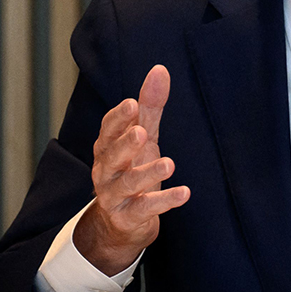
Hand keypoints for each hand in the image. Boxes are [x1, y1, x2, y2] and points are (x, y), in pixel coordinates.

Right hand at [73, 64, 190, 275]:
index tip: (132, 104)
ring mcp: (114, 196)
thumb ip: (150, 107)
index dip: (117, 119)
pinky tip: (184, 193)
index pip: (107, 131)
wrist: (122, 222)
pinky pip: (144, 209)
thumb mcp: (143, 137)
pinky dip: (163, 201)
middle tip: (141, 132)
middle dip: (125, 144)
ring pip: (127, 184)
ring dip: (147, 173)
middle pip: (111, 156)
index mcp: (107, 148)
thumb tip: (160, 69)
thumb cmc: (133, 167)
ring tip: (169, 163)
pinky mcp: (128, 216)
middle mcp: (106, 170)